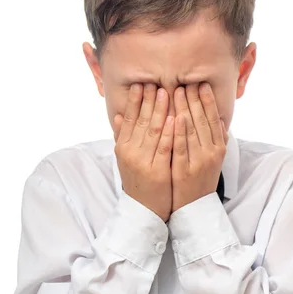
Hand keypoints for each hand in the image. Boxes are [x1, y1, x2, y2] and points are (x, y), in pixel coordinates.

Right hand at [113, 83, 173, 221]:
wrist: (144, 212)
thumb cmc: (139, 182)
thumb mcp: (126, 159)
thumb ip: (123, 137)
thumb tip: (117, 115)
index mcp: (122, 148)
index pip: (128, 119)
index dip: (135, 100)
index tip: (141, 84)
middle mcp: (130, 153)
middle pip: (140, 121)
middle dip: (148, 99)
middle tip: (155, 81)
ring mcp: (143, 162)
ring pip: (152, 131)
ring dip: (160, 110)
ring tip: (166, 91)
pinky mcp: (157, 172)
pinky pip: (164, 148)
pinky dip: (169, 132)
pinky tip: (175, 117)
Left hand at [171, 83, 228, 212]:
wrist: (194, 209)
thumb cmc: (202, 180)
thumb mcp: (214, 160)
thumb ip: (218, 140)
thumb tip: (221, 119)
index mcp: (219, 149)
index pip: (214, 120)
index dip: (208, 101)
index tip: (202, 85)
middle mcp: (211, 153)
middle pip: (203, 121)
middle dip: (194, 99)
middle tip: (186, 82)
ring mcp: (198, 162)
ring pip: (192, 131)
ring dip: (185, 109)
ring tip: (177, 91)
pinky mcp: (183, 171)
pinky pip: (180, 149)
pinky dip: (178, 133)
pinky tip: (174, 117)